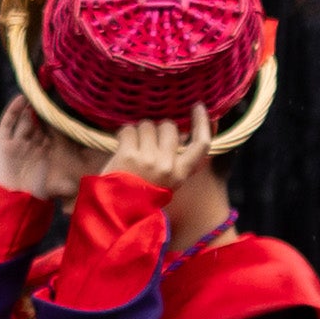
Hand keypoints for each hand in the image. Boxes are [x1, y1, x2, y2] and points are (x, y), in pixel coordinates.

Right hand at [0, 95, 82, 200]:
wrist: (12, 200)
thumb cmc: (35, 194)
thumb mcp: (59, 185)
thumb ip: (73, 181)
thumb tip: (90, 179)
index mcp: (42, 152)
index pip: (51, 130)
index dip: (56, 119)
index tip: (65, 105)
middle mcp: (29, 146)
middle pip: (36, 122)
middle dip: (43, 109)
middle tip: (51, 93)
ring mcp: (15, 143)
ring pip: (23, 119)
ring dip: (29, 106)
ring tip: (38, 91)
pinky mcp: (1, 143)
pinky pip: (7, 123)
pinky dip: (13, 110)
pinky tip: (22, 98)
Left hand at [100, 105, 216, 192]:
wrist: (117, 210)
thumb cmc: (143, 193)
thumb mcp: (168, 180)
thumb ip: (177, 158)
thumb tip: (183, 131)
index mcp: (180, 173)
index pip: (201, 144)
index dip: (202, 123)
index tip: (198, 107)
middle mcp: (167, 165)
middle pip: (168, 127)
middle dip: (157, 128)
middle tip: (146, 142)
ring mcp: (147, 160)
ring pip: (147, 125)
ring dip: (138, 132)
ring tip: (133, 148)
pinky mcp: (128, 155)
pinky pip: (128, 130)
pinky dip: (124, 134)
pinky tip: (122, 146)